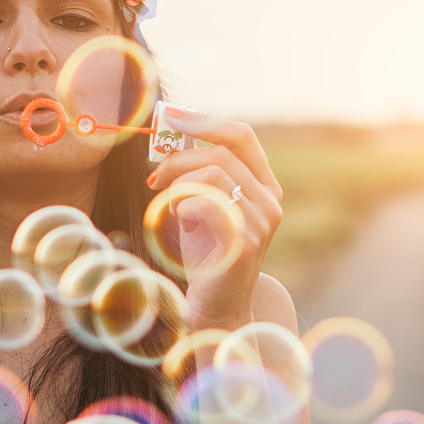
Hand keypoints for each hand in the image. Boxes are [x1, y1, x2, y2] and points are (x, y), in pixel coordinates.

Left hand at [146, 104, 283, 331]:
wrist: (216, 306)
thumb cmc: (205, 254)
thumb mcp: (199, 205)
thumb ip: (196, 174)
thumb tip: (171, 136)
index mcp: (264, 186)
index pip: (242, 136)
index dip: (206, 121)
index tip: (171, 117)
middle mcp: (269, 201)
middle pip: (223, 153)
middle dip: (179, 159)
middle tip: (154, 178)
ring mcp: (261, 222)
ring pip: (215, 175)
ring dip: (180, 185)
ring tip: (167, 206)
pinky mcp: (244, 242)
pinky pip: (209, 203)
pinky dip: (185, 204)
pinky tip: (179, 219)